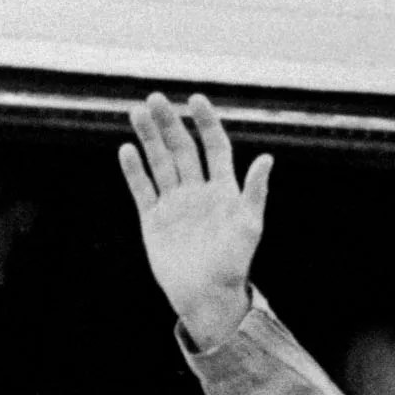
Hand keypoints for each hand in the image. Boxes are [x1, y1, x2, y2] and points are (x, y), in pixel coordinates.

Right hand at [118, 92, 272, 348]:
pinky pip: (142, 189)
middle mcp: (197, 191)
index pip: (215, 146)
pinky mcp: (153, 219)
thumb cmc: (233, 263)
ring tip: (137, 112)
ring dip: (149, 138)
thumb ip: (255, 192)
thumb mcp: (248, 226)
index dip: (206, 122)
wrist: (207, 296)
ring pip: (160, 163)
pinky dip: (134, 171)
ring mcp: (174, 203)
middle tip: (155, 98)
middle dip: (169, 124)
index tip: (195, 99)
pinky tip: (126, 150)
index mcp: (223, 190)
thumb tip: (267, 158)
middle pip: (182, 149)